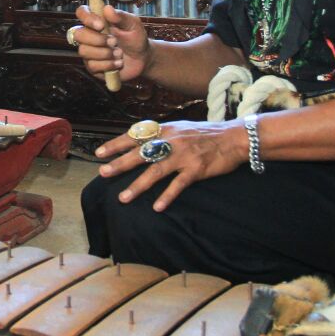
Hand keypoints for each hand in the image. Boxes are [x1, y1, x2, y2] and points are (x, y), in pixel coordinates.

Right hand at [70, 4, 150, 82]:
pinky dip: (108, 65)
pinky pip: (92, 66)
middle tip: (114, 42)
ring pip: (84, 51)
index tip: (101, 25)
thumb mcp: (133, 25)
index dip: (87, 18)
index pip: (82, 13)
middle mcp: (90, 35)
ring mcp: (89, 51)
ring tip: (119, 54)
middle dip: (97, 40)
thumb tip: (107, 8)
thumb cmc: (136, 39)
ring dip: (105, 53)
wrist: (142, 59)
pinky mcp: (92, 67)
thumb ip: (121, 16)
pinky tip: (118, 63)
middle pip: (78, 34)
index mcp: (98, 21)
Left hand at [95, 120, 247, 210]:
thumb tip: (139, 140)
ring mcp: (183, 156)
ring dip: (138, 185)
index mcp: (165, 130)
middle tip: (103, 173)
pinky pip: (178, 184)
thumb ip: (160, 134)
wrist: (234, 138)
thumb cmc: (205, 134)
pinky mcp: (196, 169)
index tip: (100, 153)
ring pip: (156, 172)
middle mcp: (171, 141)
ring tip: (123, 197)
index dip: (117, 144)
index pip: (136, 136)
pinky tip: (157, 207)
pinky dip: (167, 196)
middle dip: (120, 164)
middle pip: (141, 153)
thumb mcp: (179, 128)